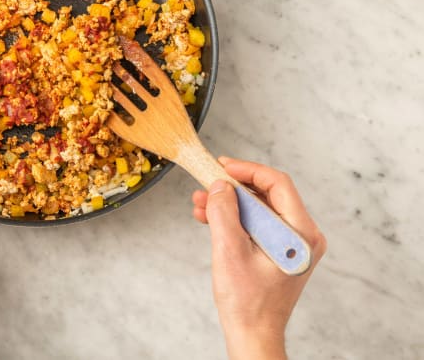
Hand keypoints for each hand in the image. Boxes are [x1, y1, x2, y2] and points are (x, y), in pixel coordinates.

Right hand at [191, 157, 326, 359]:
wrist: (253, 334)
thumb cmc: (247, 303)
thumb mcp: (229, 251)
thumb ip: (224, 213)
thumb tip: (219, 185)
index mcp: (300, 234)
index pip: (278, 184)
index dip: (247, 170)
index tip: (222, 166)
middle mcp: (302, 236)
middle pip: (267, 194)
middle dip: (232, 188)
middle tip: (206, 183)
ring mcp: (291, 244)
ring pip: (259, 208)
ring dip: (229, 203)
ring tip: (200, 203)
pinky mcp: (279, 250)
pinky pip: (256, 223)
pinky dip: (234, 218)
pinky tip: (209, 217)